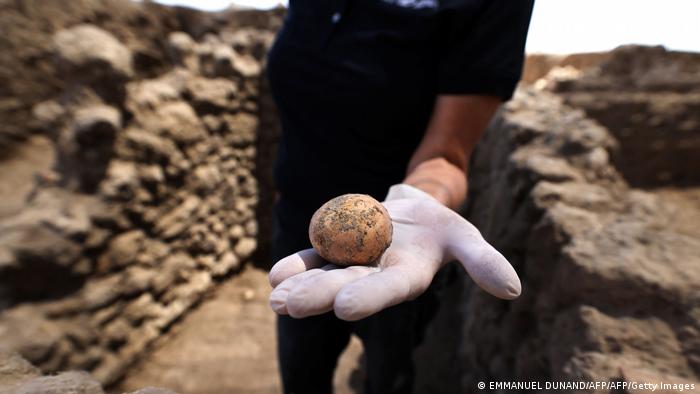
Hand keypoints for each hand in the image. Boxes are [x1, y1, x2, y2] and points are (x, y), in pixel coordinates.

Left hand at [269, 184, 520, 320]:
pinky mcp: (336, 247)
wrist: (414, 213)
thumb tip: (513, 291)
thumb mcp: (466, 238)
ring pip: (324, 274)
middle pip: (346, 285)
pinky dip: (297, 264)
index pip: (389, 289)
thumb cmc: (441, 229)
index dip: (370, 296)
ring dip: (299, 287)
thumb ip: (483, 262)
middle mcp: (375, 275)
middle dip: (318, 295)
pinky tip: (276, 276)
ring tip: (274, 299)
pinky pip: (315, 255)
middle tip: (288, 306)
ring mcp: (352, 262)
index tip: (344, 307)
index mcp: (407, 276)